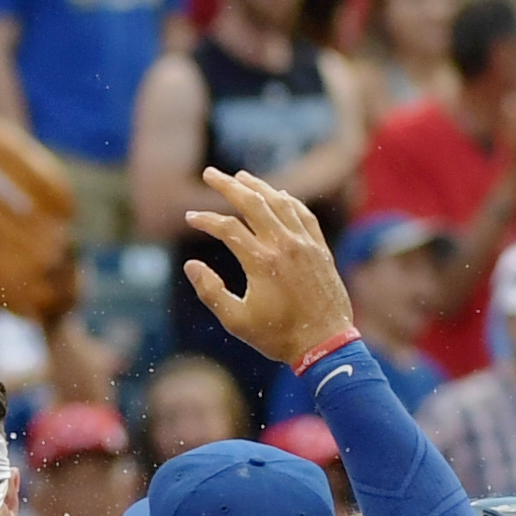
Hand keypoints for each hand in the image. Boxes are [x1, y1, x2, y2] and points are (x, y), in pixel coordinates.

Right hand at [183, 168, 353, 369]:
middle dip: (228, 185)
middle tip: (210, 173)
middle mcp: (284, 244)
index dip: (205, 220)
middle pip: (252, 203)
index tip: (190, 218)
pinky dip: (288, 200)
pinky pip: (303, 214)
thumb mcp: (236, 321)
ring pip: (279, 202)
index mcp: (260, 261)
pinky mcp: (320, 248)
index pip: (227, 227)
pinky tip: (278, 194)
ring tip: (241, 177)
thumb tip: (191, 266)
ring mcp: (305, 243)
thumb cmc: (278, 336)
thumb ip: (210, 291)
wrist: (325, 343)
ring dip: (258, 186)